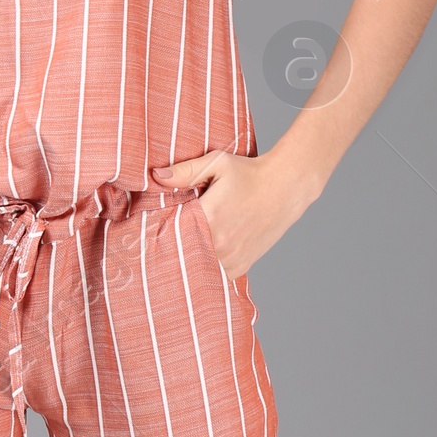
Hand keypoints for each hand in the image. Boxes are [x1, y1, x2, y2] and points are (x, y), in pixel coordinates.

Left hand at [150, 148, 319, 278]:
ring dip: (189, 259)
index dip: (160, 230)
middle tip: (155, 245)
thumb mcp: (218, 163)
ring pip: (198, 266)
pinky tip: (200, 256)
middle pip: (182, 252)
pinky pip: (214, 273)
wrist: (286, 187)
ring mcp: (232, 258)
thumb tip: (157, 176)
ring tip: (180, 249)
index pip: (171, 231)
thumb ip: (186, 171)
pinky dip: (206, 266)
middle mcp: (220, 242)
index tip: (149, 228)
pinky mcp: (241, 265)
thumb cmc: (250, 172)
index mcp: (210, 217)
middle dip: (172, 247)